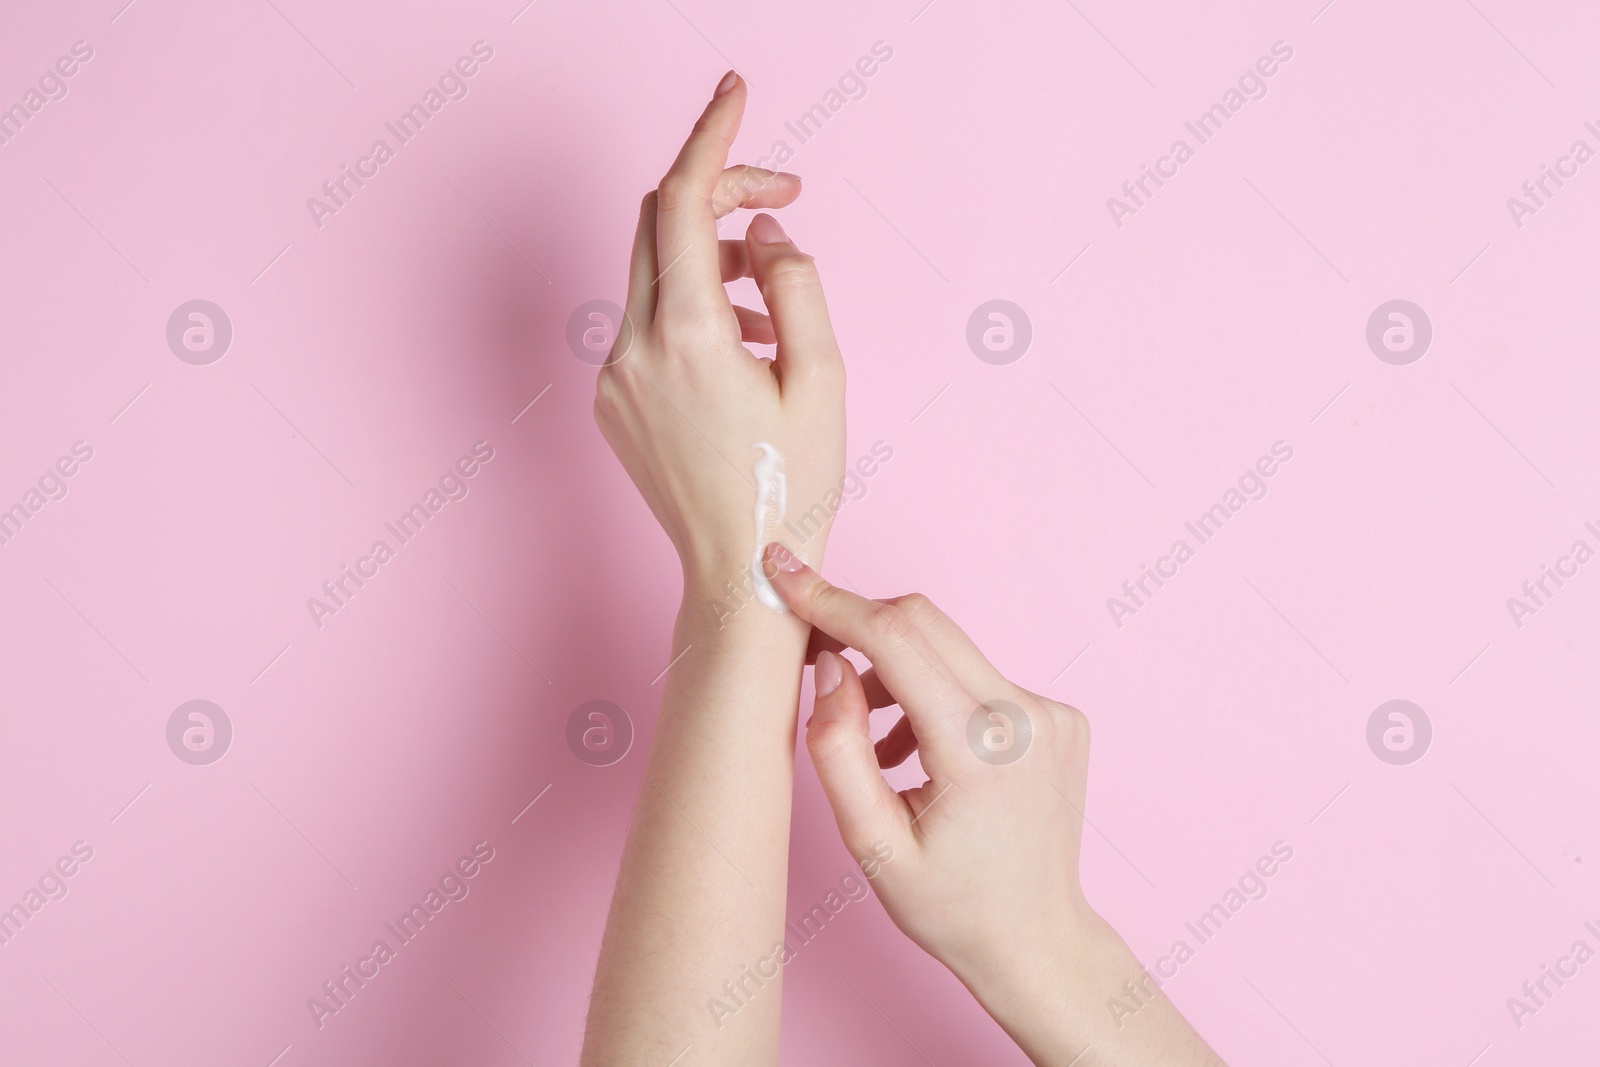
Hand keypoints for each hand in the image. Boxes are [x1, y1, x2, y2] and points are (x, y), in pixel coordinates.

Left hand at [593, 72, 845, 600]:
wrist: (739, 575)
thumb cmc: (792, 487)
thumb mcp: (823, 380)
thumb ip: (795, 285)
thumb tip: (766, 236)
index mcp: (688, 336)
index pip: (685, 199)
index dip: (713, 135)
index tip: (735, 90)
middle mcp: (633, 348)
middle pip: (659, 220)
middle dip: (720, 193)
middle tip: (784, 202)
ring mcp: (613, 376)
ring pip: (652, 270)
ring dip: (712, 255)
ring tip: (774, 300)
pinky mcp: (611, 401)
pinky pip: (646, 319)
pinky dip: (692, 304)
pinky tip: (741, 346)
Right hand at [762, 542, 1223, 1065]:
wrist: (1037, 940)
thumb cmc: (951, 907)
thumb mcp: (871, 847)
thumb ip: (838, 749)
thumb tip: (827, 665)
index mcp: (979, 750)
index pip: (894, 638)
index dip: (830, 599)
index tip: (780, 570)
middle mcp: (1026, 717)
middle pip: (923, 623)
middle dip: (857, 627)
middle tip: (814, 660)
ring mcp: (1051, 712)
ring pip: (948, 647)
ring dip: (896, 671)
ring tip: (875, 746)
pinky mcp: (1059, 716)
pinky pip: (977, 675)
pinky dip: (935, 693)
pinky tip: (919, 753)